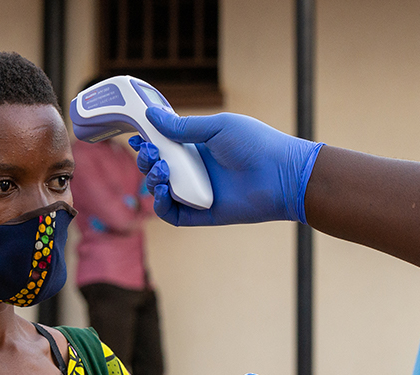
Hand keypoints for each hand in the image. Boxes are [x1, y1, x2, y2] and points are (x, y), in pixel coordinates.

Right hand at [130, 108, 323, 225]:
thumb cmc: (256, 144)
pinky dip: (160, 204)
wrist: (282, 174)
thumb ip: (183, 126)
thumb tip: (151, 115)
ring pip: (161, 191)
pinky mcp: (202, 214)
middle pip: (158, 169)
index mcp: (199, 148)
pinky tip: (162, 192)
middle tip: (149, 153)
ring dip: (152, 180)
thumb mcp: (218, 127)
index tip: (137, 138)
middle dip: (147, 161)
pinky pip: (172, 214)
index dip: (148, 143)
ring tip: (162, 171)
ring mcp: (198, 192)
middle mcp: (196, 171)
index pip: (164, 147)